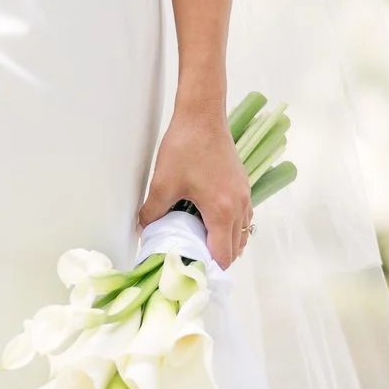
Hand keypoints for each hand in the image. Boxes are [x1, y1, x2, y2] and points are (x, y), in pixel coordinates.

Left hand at [142, 106, 251, 265]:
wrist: (202, 115)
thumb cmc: (185, 147)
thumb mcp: (162, 184)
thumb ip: (152, 213)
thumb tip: (144, 231)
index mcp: (222, 211)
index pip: (222, 255)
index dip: (209, 268)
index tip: (193, 273)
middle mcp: (239, 206)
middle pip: (236, 248)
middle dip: (217, 259)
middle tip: (193, 262)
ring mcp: (244, 194)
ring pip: (242, 232)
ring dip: (226, 243)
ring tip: (201, 245)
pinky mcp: (242, 184)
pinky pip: (243, 217)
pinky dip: (232, 227)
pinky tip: (211, 222)